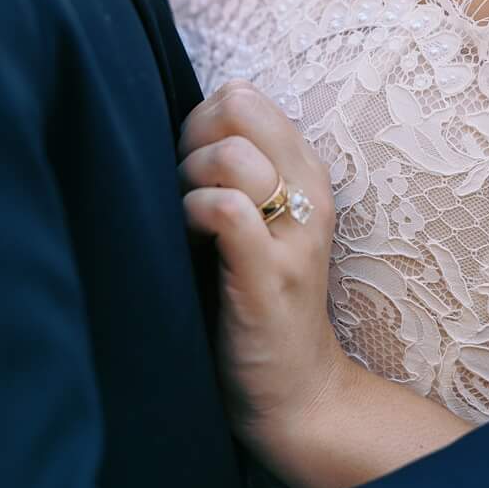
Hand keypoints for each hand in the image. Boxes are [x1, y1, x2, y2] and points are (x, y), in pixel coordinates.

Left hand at [178, 81, 345, 453]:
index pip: (245, 97)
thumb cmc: (256, 303)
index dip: (200, 121)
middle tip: (182, 192)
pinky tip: (189, 243)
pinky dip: (193, 215)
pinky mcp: (269, 277)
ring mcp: (294, 236)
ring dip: (187, 180)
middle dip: (192, 140)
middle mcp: (310, 195)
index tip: (187, 168)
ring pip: (232, 154)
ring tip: (184, 222)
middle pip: (239, 108)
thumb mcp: (258, 223)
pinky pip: (226, 211)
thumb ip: (233, 173)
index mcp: (307, 174)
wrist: (297, 390)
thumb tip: (177, 129)